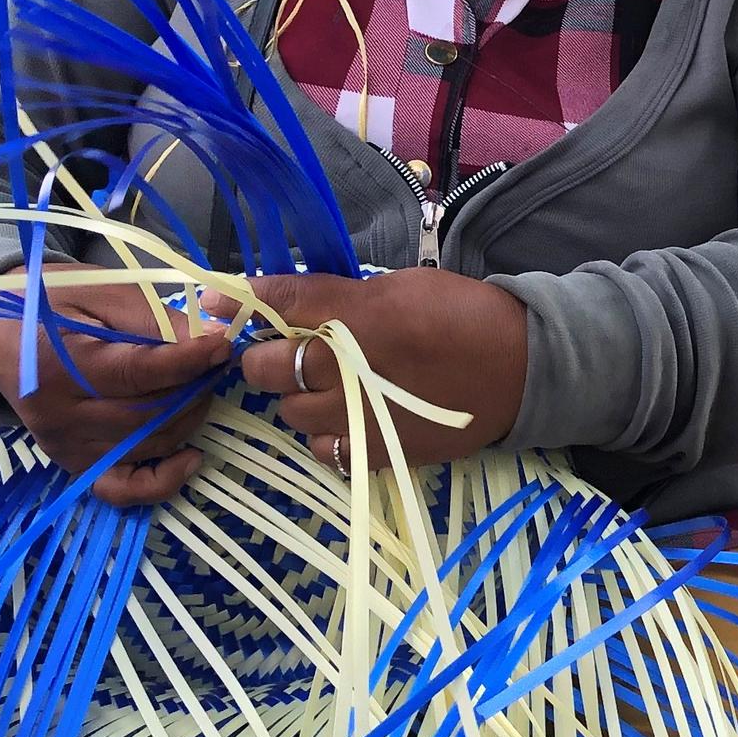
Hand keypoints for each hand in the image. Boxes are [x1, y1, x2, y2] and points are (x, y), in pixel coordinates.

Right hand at [0, 266, 235, 504]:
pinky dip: (162, 480)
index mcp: (58, 366)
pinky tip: (191, 457)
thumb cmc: (52, 302)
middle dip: (194, 388)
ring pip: (148, 446)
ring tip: (201, 386)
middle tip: (214, 361)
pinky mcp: (74, 465)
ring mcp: (65, 447)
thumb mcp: (100, 291)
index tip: (223, 345)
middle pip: (149, 415)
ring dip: (188, 419)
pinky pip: (123, 488)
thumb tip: (211, 339)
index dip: (188, 362)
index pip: (136, 374)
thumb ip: (152, 317)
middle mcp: (58, 417)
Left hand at [232, 268, 527, 469]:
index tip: (215, 301)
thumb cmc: (464, 314)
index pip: (280, 301)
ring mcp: (358, 414)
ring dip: (297, 398)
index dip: (240, 300)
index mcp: (355, 313)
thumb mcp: (402, 285)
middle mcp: (345, 364)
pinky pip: (323, 448)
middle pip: (267, 366)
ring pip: (289, 413)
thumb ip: (342, 296)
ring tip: (325, 387)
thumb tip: (292, 301)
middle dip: (267, 356)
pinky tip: (345, 419)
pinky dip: (326, 434)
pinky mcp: (376, 451)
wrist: (522, 367)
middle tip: (287, 350)